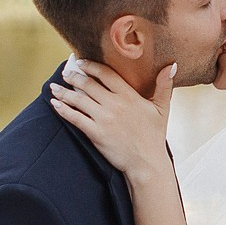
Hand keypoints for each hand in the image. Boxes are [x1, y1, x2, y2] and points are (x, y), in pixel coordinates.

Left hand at [48, 58, 174, 184]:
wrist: (146, 162)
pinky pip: (75, 118)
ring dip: (64, 92)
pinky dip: (63, 109)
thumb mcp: (162, 108)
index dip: (91, 66)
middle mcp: (114, 104)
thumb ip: (164, 86)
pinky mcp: (95, 133)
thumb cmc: (154, 136)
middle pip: (88, 84)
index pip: (106, 74)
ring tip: (55, 87)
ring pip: (79, 100)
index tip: (81, 62)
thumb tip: (170, 65)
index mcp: (129, 96)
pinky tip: (55, 104)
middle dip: (74, 76)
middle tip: (65, 72)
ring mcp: (103, 119)